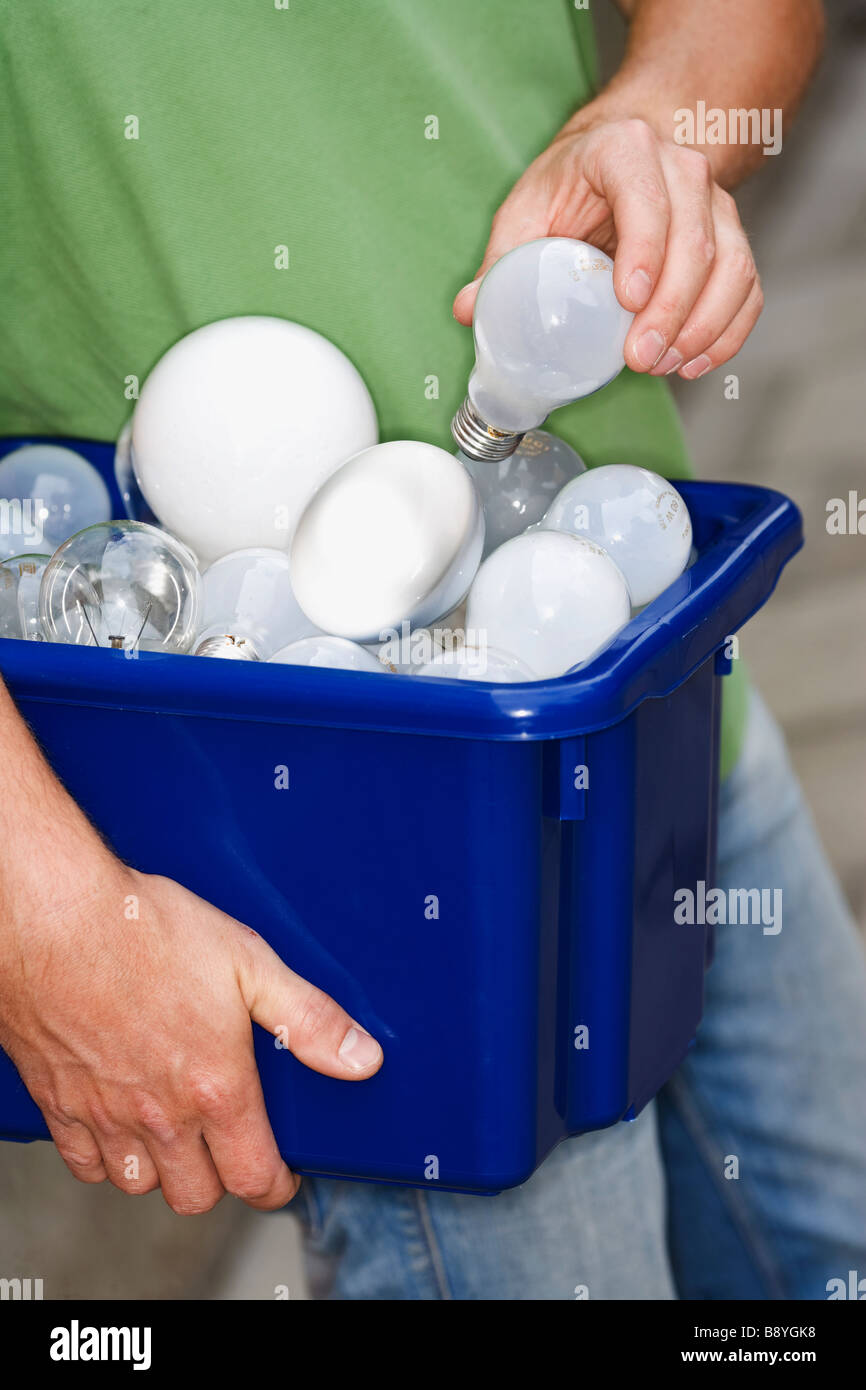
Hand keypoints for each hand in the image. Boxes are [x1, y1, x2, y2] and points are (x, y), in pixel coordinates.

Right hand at [0, 859, 382, 1213]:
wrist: (54, 916)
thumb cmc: (146, 930)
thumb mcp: (248, 962)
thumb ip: (307, 1018)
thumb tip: (361, 1059)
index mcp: (214, 1087)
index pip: (254, 1177)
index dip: (276, 1185)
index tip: (282, 1175)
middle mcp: (159, 1114)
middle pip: (196, 1195)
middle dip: (222, 1180)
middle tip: (231, 1146)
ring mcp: (103, 1113)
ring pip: (138, 1183)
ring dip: (162, 1170)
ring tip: (178, 1132)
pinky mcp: (56, 1102)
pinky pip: (82, 1163)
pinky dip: (104, 1156)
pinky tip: (118, 1122)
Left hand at [453, 114, 762, 381]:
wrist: (623, 157)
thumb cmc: (571, 186)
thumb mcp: (528, 209)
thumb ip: (501, 260)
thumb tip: (468, 310)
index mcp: (624, 152)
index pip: (647, 197)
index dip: (645, 250)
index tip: (629, 301)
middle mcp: (681, 169)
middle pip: (694, 242)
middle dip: (670, 310)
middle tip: (640, 359)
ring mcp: (715, 203)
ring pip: (729, 266)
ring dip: (701, 327)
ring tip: (663, 367)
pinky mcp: (732, 238)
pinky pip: (746, 287)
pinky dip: (727, 330)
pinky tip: (694, 362)